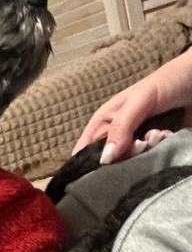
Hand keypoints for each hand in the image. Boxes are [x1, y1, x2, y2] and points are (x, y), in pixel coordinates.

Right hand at [73, 49, 191, 162]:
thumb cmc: (166, 83)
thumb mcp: (138, 101)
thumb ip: (120, 128)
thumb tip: (104, 159)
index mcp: (103, 124)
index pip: (84, 152)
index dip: (87, 164)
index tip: (103, 167)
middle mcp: (116, 138)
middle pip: (107, 165)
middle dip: (123, 158)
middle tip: (141, 143)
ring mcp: (135, 147)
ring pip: (129, 166)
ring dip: (145, 154)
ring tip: (159, 134)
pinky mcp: (153, 153)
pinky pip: (149, 165)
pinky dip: (158, 155)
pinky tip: (167, 138)